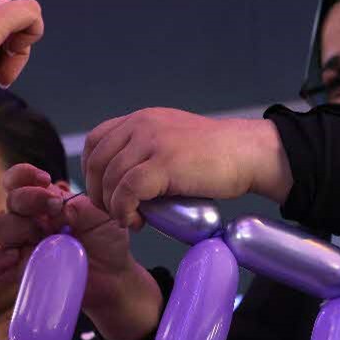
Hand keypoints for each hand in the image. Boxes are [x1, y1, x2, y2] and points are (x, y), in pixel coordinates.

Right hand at [0, 164, 161, 339]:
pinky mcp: (20, 270)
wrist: (113, 276)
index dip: (24, 175)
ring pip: (1, 228)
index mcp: (45, 200)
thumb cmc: (106, 240)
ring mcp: (23, 244)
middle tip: (54, 207)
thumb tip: (60, 208)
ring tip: (44, 236)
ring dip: (18, 227)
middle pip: (10, 201)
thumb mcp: (102, 216)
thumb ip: (81, 207)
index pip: (20, 180)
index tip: (45, 179)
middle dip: (28, 199)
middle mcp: (30, 219)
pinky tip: (15, 257)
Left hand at [81, 110, 291, 227]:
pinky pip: (128, 190)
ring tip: (130, 220)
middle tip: (116, 213)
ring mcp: (152, 141)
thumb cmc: (215, 156)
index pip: (95, 142)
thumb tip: (121, 184)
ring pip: (109, 178)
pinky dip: (124, 210)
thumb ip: (146, 153)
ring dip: (112, 207)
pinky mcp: (164, 162)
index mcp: (141, 119)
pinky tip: (136, 220)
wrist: (248, 153)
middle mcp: (142, 124)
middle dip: (98, 194)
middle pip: (96, 162)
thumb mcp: (171, 143)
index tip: (105, 194)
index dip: (92, 172)